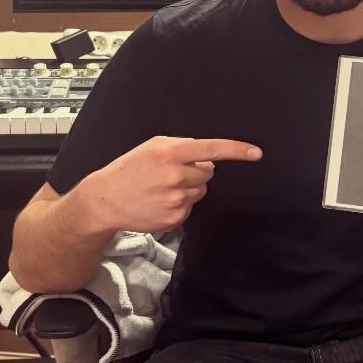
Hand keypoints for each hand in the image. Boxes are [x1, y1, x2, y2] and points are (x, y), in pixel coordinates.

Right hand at [71, 136, 261, 234]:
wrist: (106, 199)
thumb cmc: (129, 169)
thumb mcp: (152, 146)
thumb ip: (180, 146)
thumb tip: (206, 156)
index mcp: (170, 152)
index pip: (211, 149)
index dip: (237, 150)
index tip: (256, 153)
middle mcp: (176, 175)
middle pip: (208, 172)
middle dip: (195, 171)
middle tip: (170, 173)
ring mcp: (177, 199)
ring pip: (200, 190)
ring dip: (188, 188)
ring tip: (162, 187)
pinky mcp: (176, 217)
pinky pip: (191, 206)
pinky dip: (181, 203)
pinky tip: (160, 201)